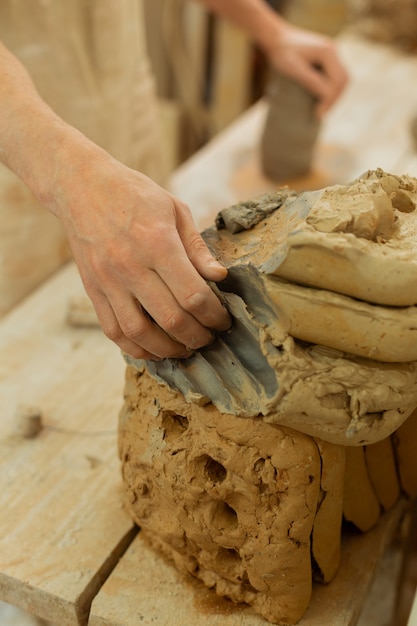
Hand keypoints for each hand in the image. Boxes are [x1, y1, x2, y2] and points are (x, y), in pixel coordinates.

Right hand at [54, 152, 230, 359]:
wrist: (81, 187)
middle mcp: (131, 266)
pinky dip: (136, 348)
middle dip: (198, 337)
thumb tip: (220, 276)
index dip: (214, 316)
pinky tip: (154, 350)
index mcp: (157, 243)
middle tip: (210, 338)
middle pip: (171, 320)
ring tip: (185, 349)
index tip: (222, 321)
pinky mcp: (93, 291)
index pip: (193, 295)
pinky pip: (114, 331)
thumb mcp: (174, 209)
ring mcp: (108, 281)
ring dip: (168, 350)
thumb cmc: (134, 194)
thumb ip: (197, 248)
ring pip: (140, 333)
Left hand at [266, 24, 348, 115]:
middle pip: (343, 80)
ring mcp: (331, 53)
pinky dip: (331, 88)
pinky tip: (320, 98)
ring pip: (341, 78)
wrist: (276, 37)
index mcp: (328, 52)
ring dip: (334, 95)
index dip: (329, 100)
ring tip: (321, 109)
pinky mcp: (326, 57)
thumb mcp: (294, 69)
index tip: (317, 114)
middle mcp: (333, 51)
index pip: (337, 82)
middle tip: (320, 114)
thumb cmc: (282, 53)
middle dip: (334, 99)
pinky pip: (334, 75)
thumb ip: (311, 81)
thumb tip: (325, 98)